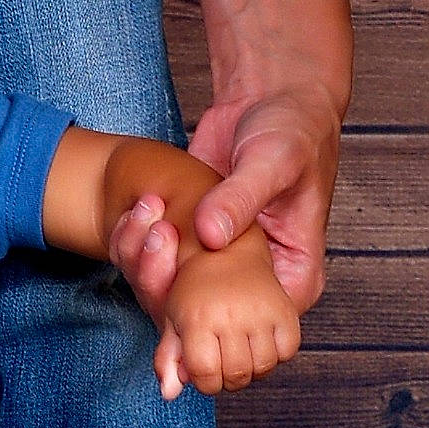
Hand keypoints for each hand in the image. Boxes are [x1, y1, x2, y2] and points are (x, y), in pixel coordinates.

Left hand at [109, 86, 341, 320]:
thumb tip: (209, 234)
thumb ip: (241, 199)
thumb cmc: (292, 130)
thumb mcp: (272, 162)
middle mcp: (257, 279)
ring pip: (178, 298)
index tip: (182, 301)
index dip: (216, 329)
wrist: (268, 98)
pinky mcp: (192, 245)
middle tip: (152, 258)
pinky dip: (140, 252)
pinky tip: (134, 218)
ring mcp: (221, 265)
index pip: (257, 330)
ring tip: (147, 225)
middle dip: (171, 301)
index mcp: (294, 274)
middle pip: (210, 323)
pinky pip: (162, 267)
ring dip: (149, 272)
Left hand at [154, 237, 300, 399]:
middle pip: (235, 376)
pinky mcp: (299, 297)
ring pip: (263, 368)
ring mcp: (273, 306)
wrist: (271, 186)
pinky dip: (273, 349)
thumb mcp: (168, 294)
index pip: (203, 373)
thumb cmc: (201, 244)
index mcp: (202, 311)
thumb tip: (168, 392)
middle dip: (222, 374)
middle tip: (214, 353)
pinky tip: (256, 332)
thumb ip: (170, 345)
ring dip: (248, 363)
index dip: (198, 375)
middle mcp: (239, 312)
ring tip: (233, 342)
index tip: (195, 358)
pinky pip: (287, 347)